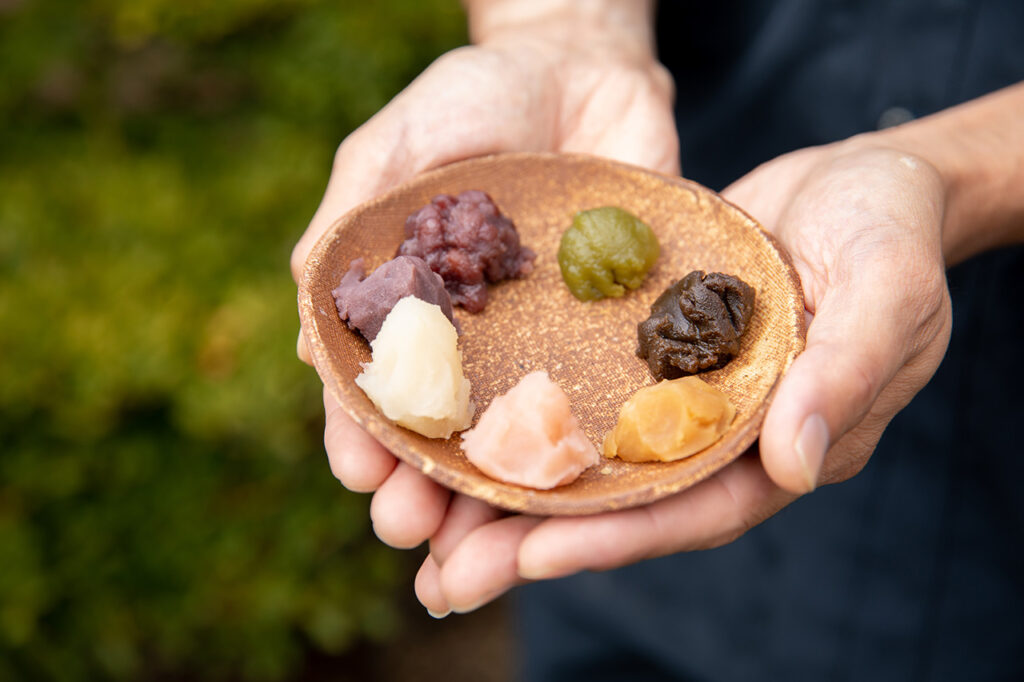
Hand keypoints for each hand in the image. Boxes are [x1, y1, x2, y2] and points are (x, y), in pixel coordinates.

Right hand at [292, 10, 677, 547]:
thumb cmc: (476, 97)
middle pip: (444, 437)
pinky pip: (604, 401)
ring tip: (478, 545)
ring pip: (518, 441)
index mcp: (413, 311)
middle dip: (422, 487)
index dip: (362, 437)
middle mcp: (478, 342)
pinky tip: (578, 491)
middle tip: (411, 529)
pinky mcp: (614, 333)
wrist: (583, 63)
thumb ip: (348, 231)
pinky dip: (588, 452)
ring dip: (494, 498)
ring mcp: (546, 343)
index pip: (377, 394)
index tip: (358, 473)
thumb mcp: (394, 150)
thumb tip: (314, 341)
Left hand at [412, 139, 953, 615]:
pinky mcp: (647, 356)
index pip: (696, 510)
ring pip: (588, 460)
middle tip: (444, 579)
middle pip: (624, 506)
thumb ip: (845, 373)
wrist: (861, 184)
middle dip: (534, 542)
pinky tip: (455, 429)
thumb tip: (795, 468)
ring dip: (508, 495)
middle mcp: (722, 439)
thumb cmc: (889, 234)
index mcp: (784, 445)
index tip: (532, 555)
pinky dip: (523, 419)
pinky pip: (581, 395)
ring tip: (422, 527)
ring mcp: (680, 399)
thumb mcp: (886, 289)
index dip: (616, 537)